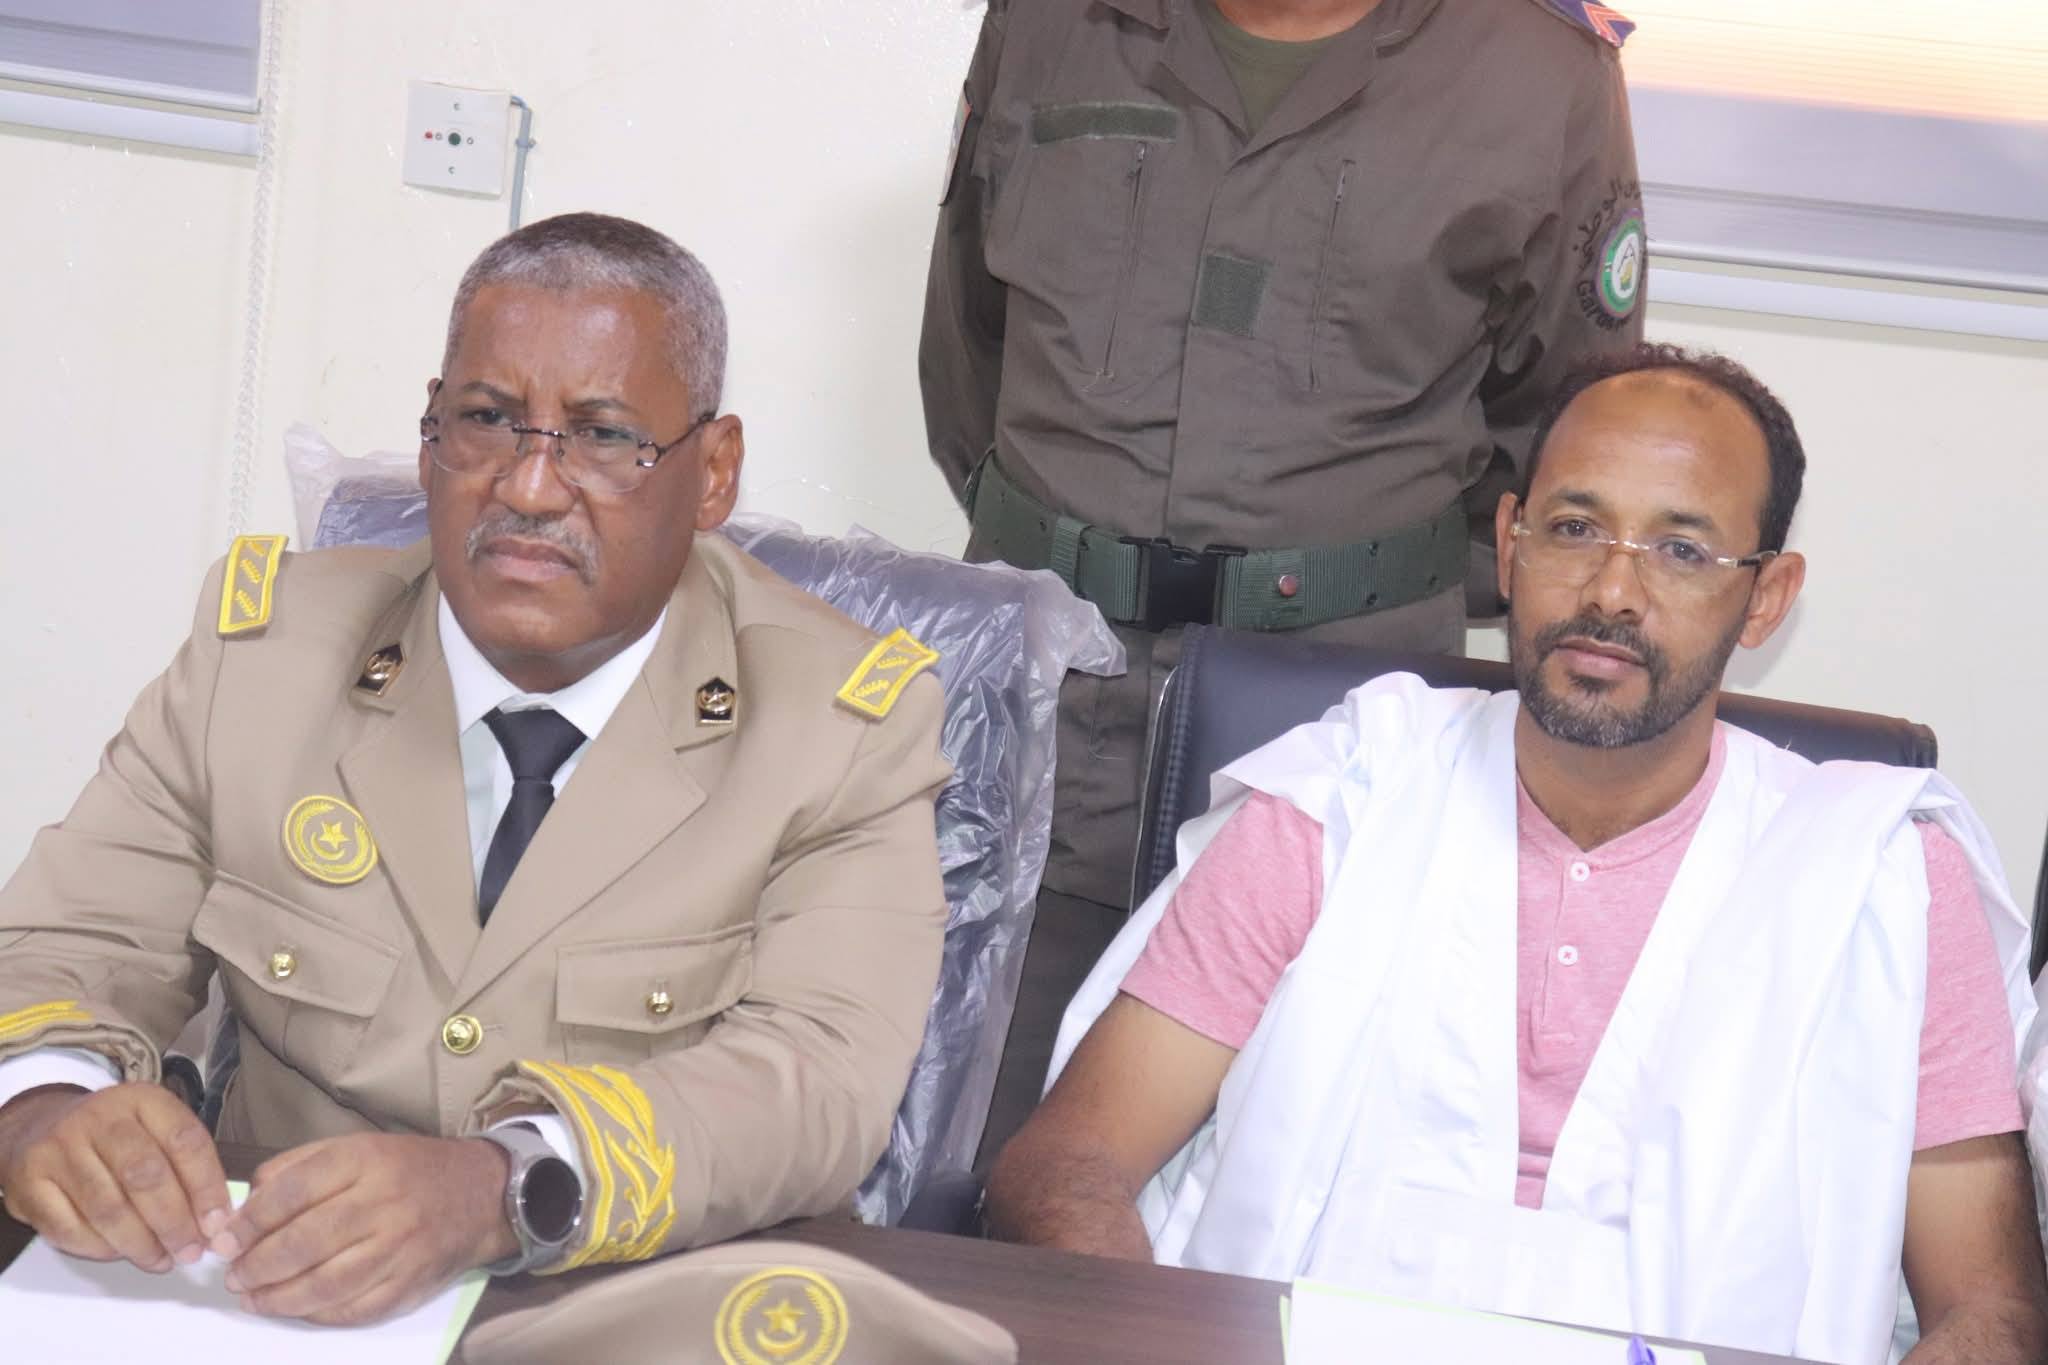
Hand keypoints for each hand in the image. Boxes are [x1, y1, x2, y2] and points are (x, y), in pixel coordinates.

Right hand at [0, 1081, 230, 1272]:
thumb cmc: (114, 1138)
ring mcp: (59, 1148)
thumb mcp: (155, 1131)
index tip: (219, 1225)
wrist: (39, 1128)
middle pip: (145, 1176)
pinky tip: (120, 1254)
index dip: (207, 1188)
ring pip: (108, 1207)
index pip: (185, 1142)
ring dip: (141, 1243)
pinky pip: (69, 1228)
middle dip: (174, 1222)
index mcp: (143, 1100)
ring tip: (161, 1260)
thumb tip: (216, 1222)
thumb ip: (186, 1167)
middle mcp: (99, 1118)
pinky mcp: (29, 1181)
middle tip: (190, 1252)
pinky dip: (100, 1248)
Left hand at [212, 1132, 515, 1324]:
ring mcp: (400, 1248)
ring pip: (326, 1284)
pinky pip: (354, 1309)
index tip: (224, 1241)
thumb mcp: (355, 1147)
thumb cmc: (407, 1169)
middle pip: (305, 1242)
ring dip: (279, 1297)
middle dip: (258, 1265)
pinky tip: (296, 1308)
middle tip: (234, 1276)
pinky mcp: (410, 1284)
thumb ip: (298, 1168)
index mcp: (364, 1161)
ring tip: (253, 1298)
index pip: (292, 1193)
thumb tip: (246, 1209)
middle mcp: (383, 1203)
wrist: (481, 1193)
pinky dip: (317, 1314)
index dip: (250, 1222)